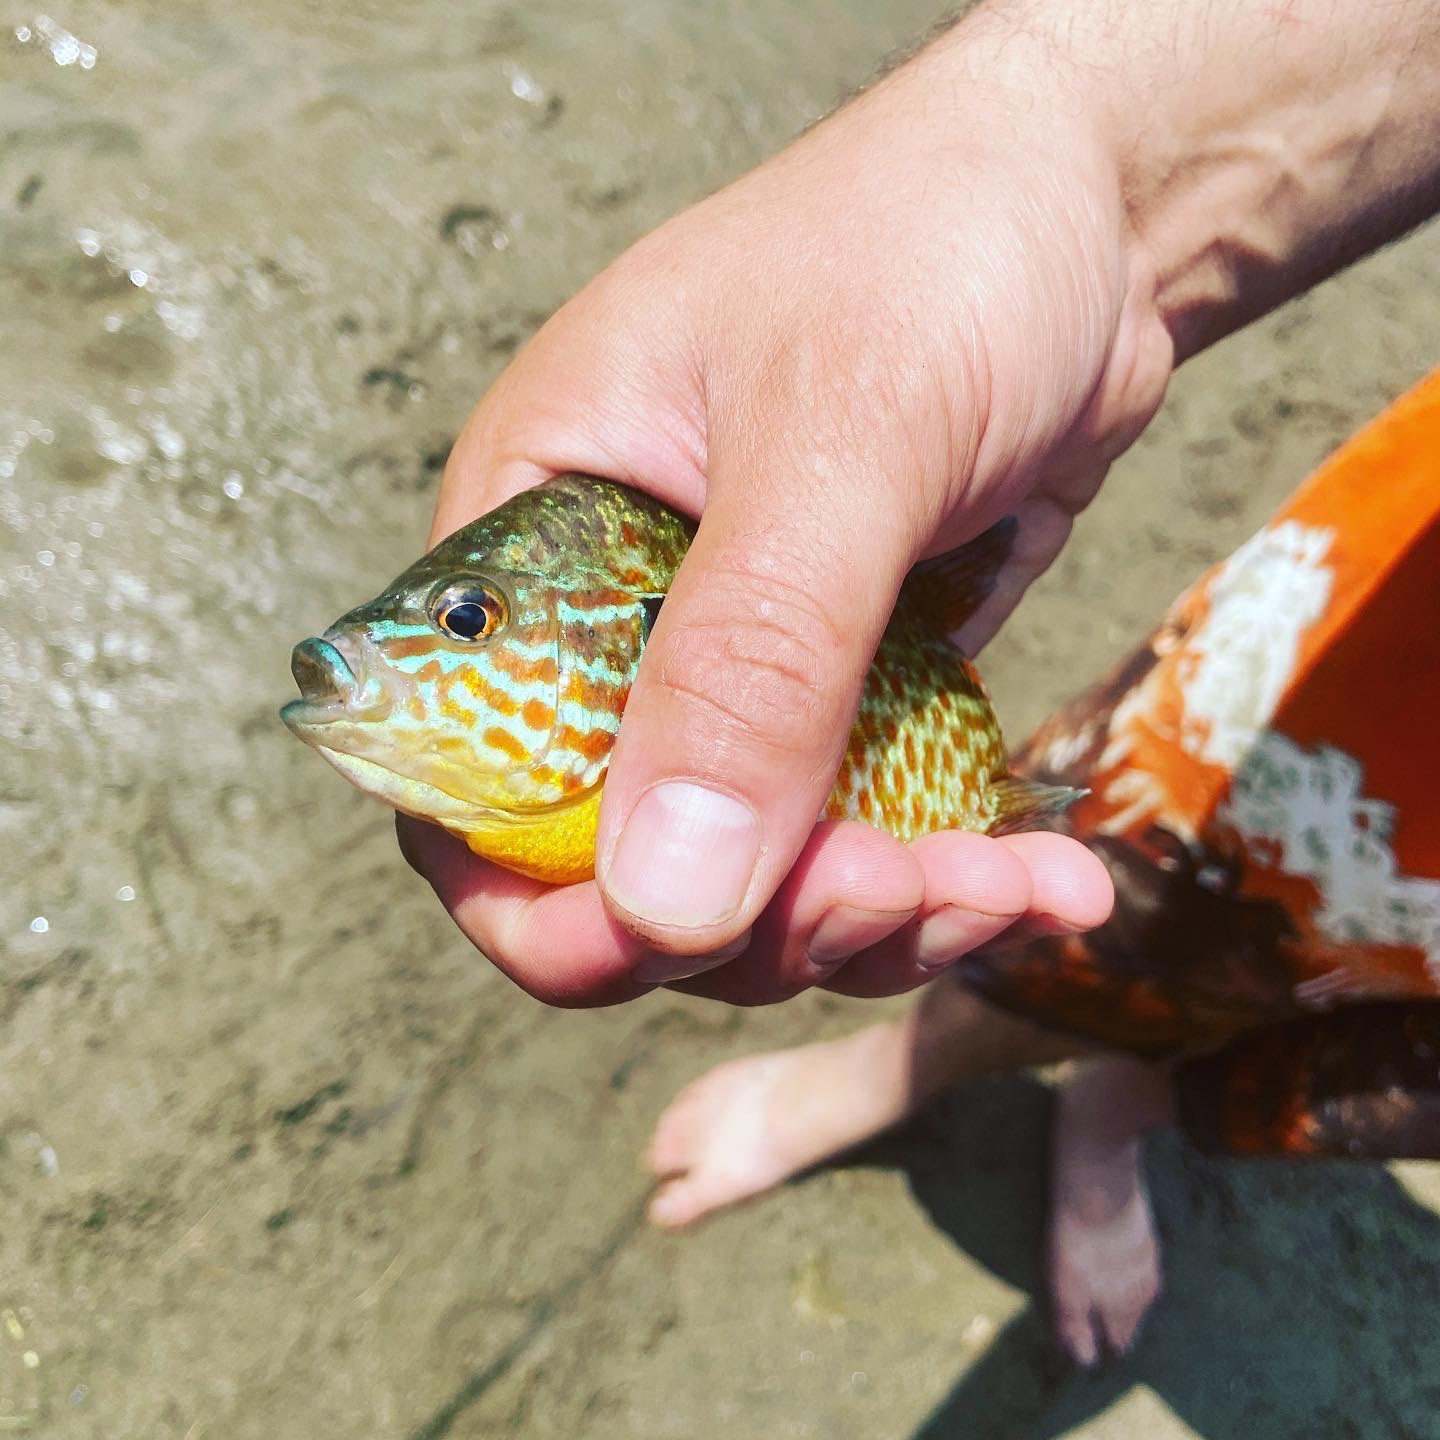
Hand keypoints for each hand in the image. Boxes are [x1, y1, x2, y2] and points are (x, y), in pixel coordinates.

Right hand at [398, 20, 1166, 1004]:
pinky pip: (862, 835)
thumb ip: (746, 658)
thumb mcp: (839, 433)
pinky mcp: (841, 692)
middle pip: (628, 862)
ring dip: (877, 922)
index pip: (471, 783)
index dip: (549, 903)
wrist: (1080, 215)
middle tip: (911, 890)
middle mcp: (613, 628)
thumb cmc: (929, 249)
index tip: (687, 941)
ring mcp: (734, 671)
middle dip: (764, 920)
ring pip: (759, 876)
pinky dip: (949, 883)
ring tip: (1014, 891)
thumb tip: (665, 895)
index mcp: (534, 548)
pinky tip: (1048, 881)